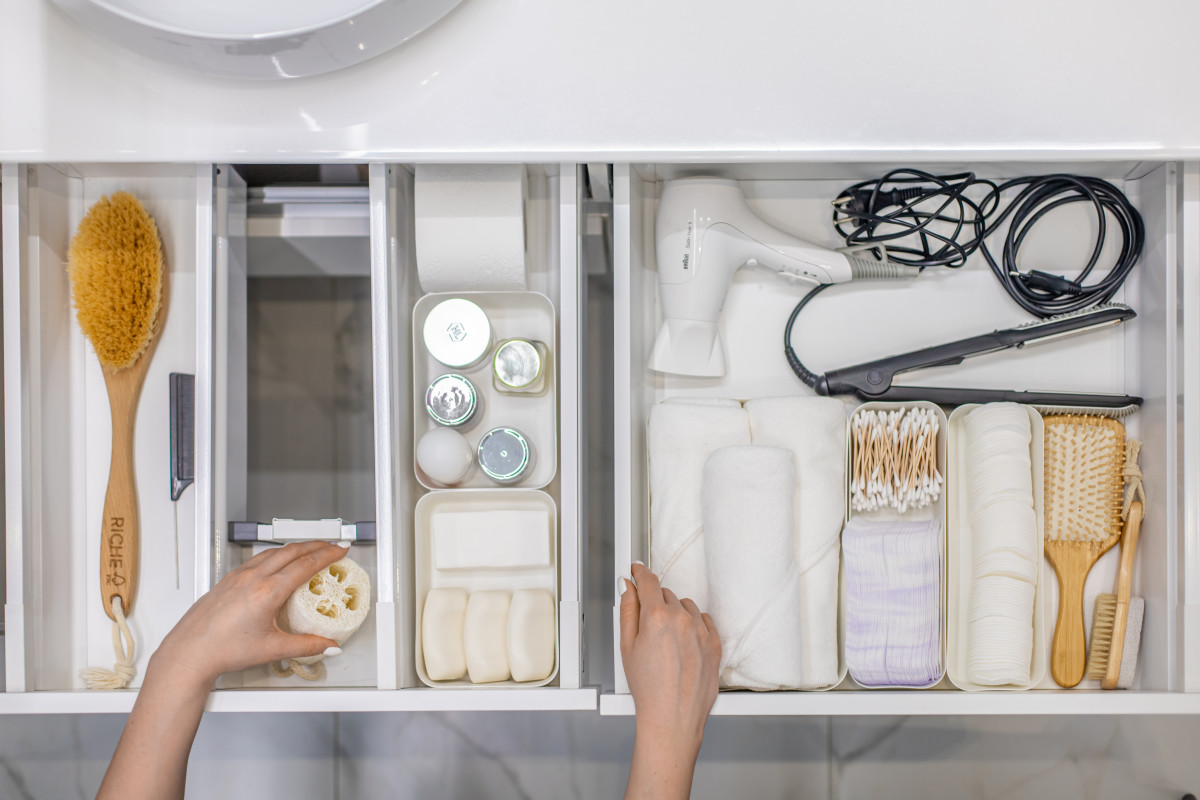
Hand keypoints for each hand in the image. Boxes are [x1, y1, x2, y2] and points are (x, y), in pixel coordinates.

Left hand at [150, 541, 347, 688]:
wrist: (190, 653)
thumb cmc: (223, 650)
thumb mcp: (272, 650)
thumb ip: (307, 646)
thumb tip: (328, 647)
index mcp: (267, 592)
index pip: (306, 565)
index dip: (327, 555)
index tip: (340, 550)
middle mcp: (253, 578)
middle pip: (292, 551)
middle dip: (316, 545)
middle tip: (331, 546)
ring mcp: (239, 576)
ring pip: (274, 551)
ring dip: (296, 547)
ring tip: (309, 550)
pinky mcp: (228, 579)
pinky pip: (258, 558)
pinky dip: (276, 554)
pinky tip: (278, 561)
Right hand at [620, 562, 719, 799]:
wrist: (673, 717)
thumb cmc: (649, 689)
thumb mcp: (627, 647)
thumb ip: (627, 611)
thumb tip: (628, 588)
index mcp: (657, 617)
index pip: (648, 581)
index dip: (640, 573)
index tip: (637, 570)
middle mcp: (682, 618)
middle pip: (666, 594)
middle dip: (655, 603)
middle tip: (648, 627)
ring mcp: (701, 630)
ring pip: (685, 606)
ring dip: (675, 614)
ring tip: (666, 642)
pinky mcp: (715, 642)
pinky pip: (703, 620)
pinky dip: (693, 625)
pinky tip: (683, 644)